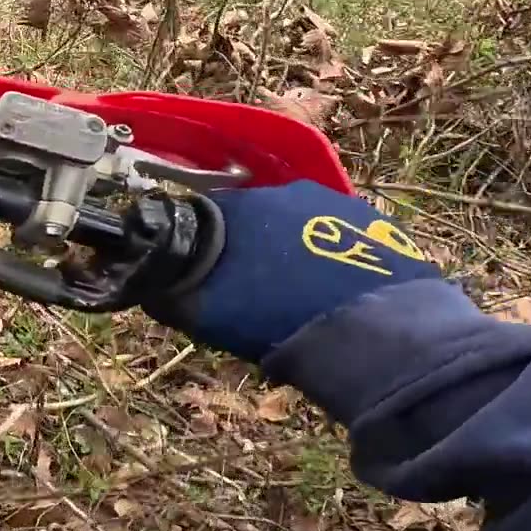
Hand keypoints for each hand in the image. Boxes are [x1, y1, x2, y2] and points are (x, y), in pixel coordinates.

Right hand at [146, 180, 441, 361]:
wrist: (373, 337)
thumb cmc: (277, 322)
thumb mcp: (208, 316)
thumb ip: (173, 295)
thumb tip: (150, 287)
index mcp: (241, 206)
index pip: (208, 217)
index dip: (207, 248)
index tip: (210, 278)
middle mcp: (288, 192)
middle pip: (260, 217)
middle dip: (255, 248)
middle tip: (257, 291)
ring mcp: (340, 204)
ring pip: (305, 225)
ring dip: (298, 251)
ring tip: (304, 296)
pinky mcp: (381, 226)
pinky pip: (346, 237)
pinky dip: (339, 258)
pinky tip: (341, 294)